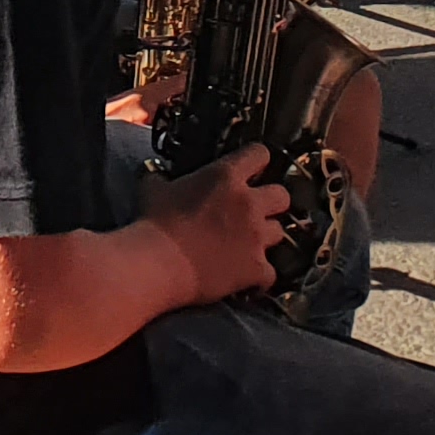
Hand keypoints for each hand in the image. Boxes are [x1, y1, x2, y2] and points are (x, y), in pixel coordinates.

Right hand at [146, 143, 292, 303]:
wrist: (158, 264)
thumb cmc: (154, 224)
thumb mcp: (153, 189)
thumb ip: (160, 176)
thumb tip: (154, 171)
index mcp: (225, 176)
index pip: (259, 154)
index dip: (256, 161)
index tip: (250, 170)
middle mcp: (248, 203)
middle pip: (281, 195)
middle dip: (271, 203)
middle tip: (254, 211)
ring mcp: (256, 236)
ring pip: (279, 231)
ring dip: (266, 237)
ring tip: (249, 245)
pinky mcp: (256, 268)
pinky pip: (270, 273)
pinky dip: (261, 277)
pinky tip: (249, 280)